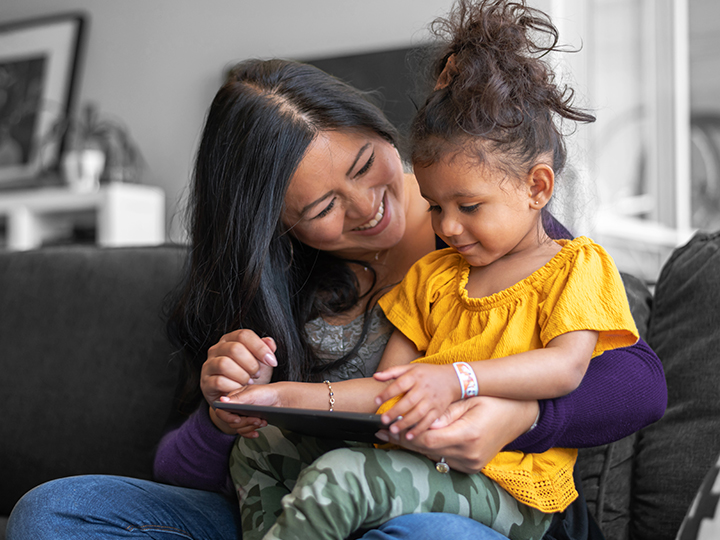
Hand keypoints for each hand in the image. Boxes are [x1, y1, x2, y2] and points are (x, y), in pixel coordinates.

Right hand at [202, 329, 276, 433]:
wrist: (236, 397)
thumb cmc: (248, 376)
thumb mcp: (260, 362)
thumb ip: (265, 350)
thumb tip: (269, 342)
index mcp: (230, 340)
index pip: (244, 335)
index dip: (260, 348)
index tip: (272, 361)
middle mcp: (216, 349)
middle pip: (234, 348)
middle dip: (251, 364)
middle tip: (257, 374)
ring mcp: (209, 365)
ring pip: (224, 364)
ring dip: (242, 375)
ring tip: (249, 382)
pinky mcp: (205, 383)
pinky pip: (218, 382)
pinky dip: (233, 386)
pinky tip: (240, 389)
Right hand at [213, 382, 286, 437]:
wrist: (279, 400)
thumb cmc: (266, 393)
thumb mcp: (252, 394)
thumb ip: (237, 399)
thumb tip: (221, 400)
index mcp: (233, 399)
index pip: (222, 411)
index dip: (228, 417)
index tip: (238, 419)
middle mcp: (235, 408)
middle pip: (232, 423)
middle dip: (246, 422)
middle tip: (257, 419)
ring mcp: (242, 416)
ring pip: (239, 429)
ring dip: (251, 427)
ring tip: (261, 421)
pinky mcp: (248, 423)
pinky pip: (244, 433)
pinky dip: (251, 433)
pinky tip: (257, 432)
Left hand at [373, 363, 458, 438]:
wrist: (452, 379)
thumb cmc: (428, 373)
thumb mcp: (410, 367)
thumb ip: (392, 371)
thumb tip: (376, 376)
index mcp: (415, 376)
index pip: (399, 384)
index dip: (387, 393)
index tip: (376, 400)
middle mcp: (423, 389)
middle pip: (408, 401)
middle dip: (395, 412)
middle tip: (384, 420)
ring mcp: (431, 400)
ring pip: (418, 413)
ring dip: (405, 423)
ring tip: (393, 430)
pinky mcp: (438, 410)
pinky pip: (428, 421)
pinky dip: (418, 430)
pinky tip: (409, 436)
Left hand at [376, 396, 538, 473]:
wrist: (519, 418)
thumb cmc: (494, 404)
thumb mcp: (469, 402)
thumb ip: (445, 413)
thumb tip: (422, 421)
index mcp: (468, 436)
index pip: (427, 440)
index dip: (404, 435)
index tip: (387, 427)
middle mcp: (469, 455)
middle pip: (426, 451)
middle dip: (402, 440)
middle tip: (380, 432)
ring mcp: (471, 464)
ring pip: (432, 457)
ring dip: (412, 446)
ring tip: (389, 435)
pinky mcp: (471, 467)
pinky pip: (442, 459)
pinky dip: (427, 450)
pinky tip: (411, 441)